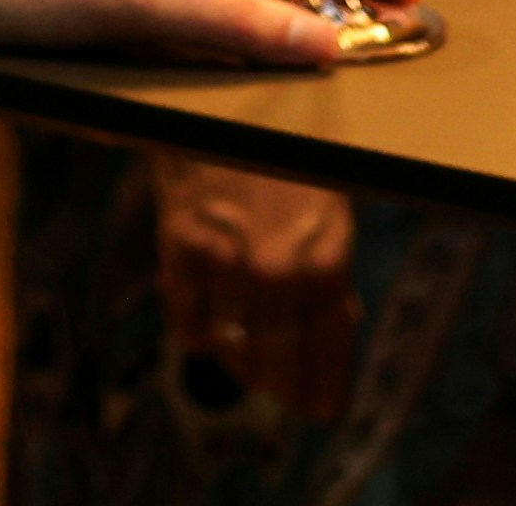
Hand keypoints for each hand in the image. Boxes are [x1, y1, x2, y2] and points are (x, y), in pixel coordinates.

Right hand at [153, 157, 360, 420]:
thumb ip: (327, 274)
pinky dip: (196, 330)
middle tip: (281, 391)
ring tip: (243, 351)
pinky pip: (188, 324)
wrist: (219, 104)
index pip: (330, 353)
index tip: (321, 410)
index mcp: (328, 259)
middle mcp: (281, 269)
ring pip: (233, 349)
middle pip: (279, 365)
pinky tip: (205, 318)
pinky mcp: (182, 247)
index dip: (323, 391)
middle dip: (281, 385)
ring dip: (238, 359)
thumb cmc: (282, 157)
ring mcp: (229, 261)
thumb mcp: (326, 212)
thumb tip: (333, 330)